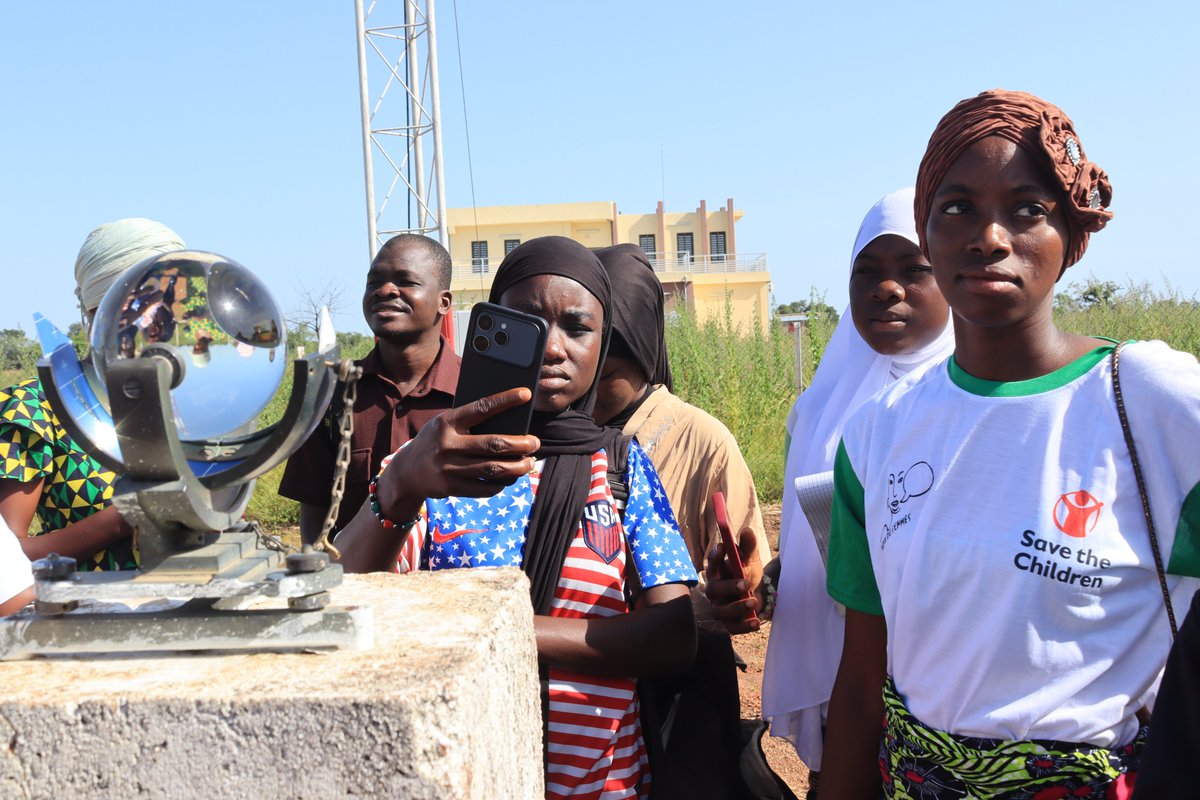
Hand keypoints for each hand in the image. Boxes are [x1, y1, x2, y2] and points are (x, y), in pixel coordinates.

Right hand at [376, 388, 540, 517]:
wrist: (406, 472)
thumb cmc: (435, 442)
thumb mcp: (444, 425)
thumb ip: (469, 423)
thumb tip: (509, 424)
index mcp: (447, 422)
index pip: (481, 408)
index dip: (505, 400)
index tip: (525, 394)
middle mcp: (447, 444)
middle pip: (494, 444)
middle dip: (520, 444)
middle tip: (535, 442)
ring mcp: (448, 468)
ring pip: (494, 468)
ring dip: (518, 467)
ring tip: (529, 462)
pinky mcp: (451, 487)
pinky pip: (485, 488)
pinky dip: (502, 483)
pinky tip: (510, 477)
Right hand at [704, 527, 762, 633]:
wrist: (757, 595)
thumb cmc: (748, 574)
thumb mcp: (750, 560)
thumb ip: (748, 547)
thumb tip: (747, 531)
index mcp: (717, 572)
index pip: (712, 564)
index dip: (715, 557)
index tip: (723, 547)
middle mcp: (715, 591)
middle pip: (714, 589)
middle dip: (728, 586)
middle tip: (745, 583)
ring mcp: (720, 608)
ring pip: (721, 611)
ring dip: (736, 607)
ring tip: (753, 601)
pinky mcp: (729, 623)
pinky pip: (732, 628)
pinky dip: (744, 626)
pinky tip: (756, 621)